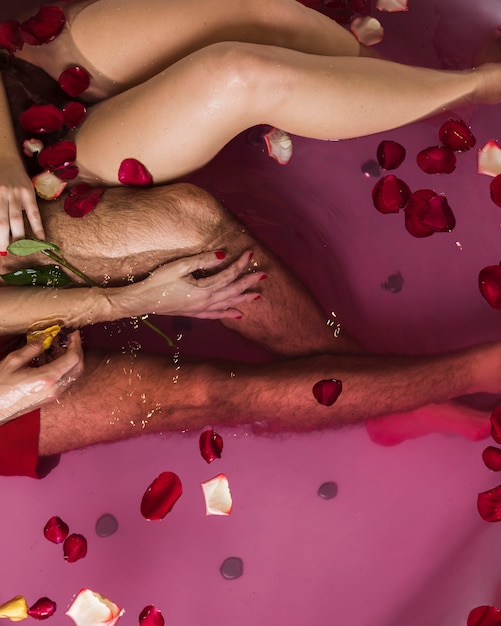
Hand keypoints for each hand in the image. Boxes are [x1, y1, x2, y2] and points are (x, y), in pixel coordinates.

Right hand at [0, 162, 44, 252]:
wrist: (4, 158)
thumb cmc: (18, 178)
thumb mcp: (28, 189)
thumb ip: (29, 207)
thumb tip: (35, 234)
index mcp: (27, 193)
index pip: (34, 215)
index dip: (38, 229)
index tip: (41, 243)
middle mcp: (13, 194)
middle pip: (14, 220)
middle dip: (15, 239)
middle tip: (16, 253)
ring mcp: (0, 194)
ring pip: (1, 219)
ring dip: (2, 236)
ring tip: (3, 250)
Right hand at [0, 330, 82, 424]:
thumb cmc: (1, 385)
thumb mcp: (13, 362)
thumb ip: (32, 348)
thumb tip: (45, 338)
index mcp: (47, 378)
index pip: (73, 358)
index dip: (76, 343)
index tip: (73, 334)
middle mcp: (55, 388)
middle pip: (78, 367)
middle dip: (78, 350)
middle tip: (72, 339)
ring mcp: (54, 396)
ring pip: (74, 375)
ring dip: (74, 360)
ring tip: (65, 348)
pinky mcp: (51, 399)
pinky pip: (67, 382)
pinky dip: (68, 369)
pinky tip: (58, 361)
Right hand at [125, 249, 264, 318]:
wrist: (141, 301)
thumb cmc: (158, 282)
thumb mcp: (179, 267)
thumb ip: (202, 260)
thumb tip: (223, 255)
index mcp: (204, 289)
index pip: (228, 274)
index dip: (240, 264)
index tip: (251, 253)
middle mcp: (206, 301)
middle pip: (233, 291)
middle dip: (249, 282)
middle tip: (264, 274)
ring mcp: (200, 309)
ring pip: (228, 304)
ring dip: (243, 299)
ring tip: (258, 296)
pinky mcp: (194, 313)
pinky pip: (216, 315)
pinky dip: (228, 314)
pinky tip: (237, 315)